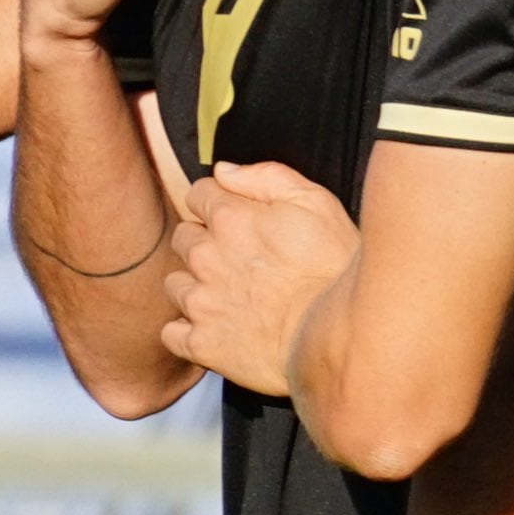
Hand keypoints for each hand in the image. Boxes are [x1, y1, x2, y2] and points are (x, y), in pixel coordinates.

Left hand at [163, 160, 359, 393]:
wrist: (341, 339)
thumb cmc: (337, 271)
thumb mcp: (318, 204)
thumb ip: (267, 177)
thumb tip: (225, 171)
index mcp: (230, 218)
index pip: (199, 194)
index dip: (220, 203)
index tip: (240, 220)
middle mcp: (206, 257)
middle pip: (183, 237)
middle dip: (206, 243)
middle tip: (242, 261)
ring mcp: (200, 302)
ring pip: (175, 284)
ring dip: (196, 286)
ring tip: (233, 297)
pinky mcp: (201, 343)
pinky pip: (172, 332)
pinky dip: (189, 331)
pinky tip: (218, 328)